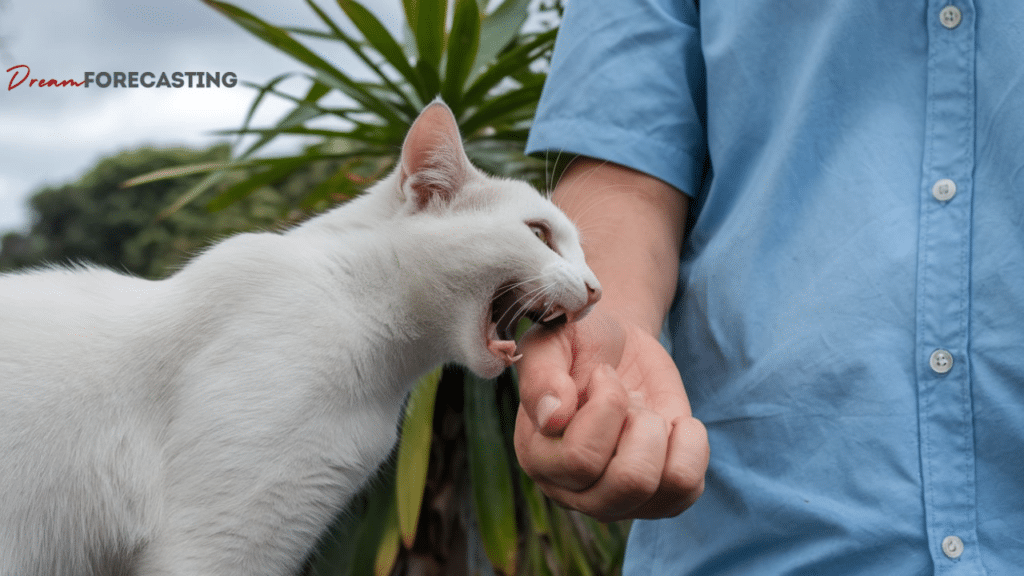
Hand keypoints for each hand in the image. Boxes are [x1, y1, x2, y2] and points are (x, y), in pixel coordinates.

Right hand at [514, 306, 708, 521]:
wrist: (616, 346)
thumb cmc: (577, 343)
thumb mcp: (551, 343)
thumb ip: (541, 375)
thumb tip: (553, 418)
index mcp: (538, 458)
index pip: (581, 459)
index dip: (607, 406)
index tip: (603, 374)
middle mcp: (573, 490)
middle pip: (629, 483)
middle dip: (641, 422)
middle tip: (628, 397)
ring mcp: (617, 501)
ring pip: (665, 487)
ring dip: (660, 433)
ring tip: (642, 414)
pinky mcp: (660, 497)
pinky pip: (689, 485)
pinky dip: (690, 444)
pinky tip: (669, 425)